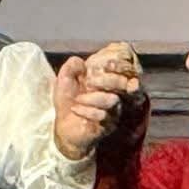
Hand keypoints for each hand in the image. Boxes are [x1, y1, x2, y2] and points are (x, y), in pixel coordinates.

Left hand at [53, 41, 140, 159]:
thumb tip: (80, 61)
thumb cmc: (68, 102)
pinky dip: (86, 111)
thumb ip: (70, 68)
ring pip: (112, 100)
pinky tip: (75, 109)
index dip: (119, 66)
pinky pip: (102, 115)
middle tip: (89, 82)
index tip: (107, 64)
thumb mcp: (64, 80)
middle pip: (124, 84)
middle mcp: (113, 94)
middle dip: (108, 80)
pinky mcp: (108, 125)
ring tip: (78, 99)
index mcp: (105, 81)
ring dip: (92, 98)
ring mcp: (113, 110)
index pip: (123, 71)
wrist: (64, 126)